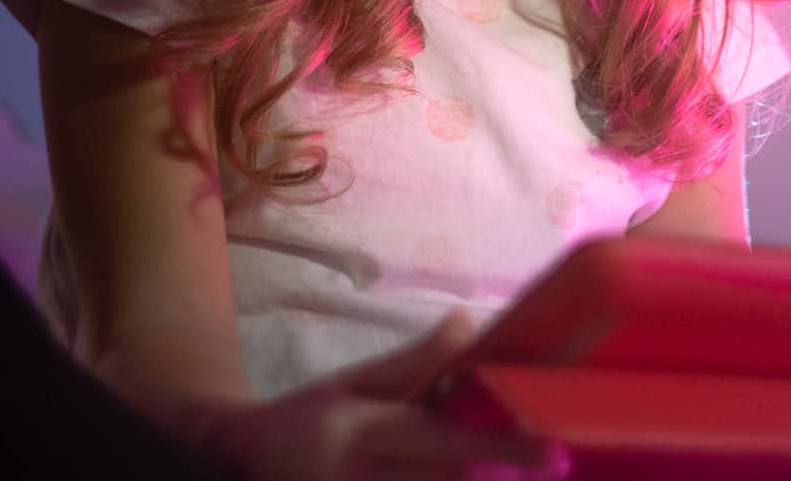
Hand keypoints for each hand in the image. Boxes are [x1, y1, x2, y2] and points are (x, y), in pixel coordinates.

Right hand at [198, 309, 569, 480]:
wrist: (236, 466)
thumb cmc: (306, 422)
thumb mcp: (351, 383)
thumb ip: (413, 362)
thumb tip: (470, 324)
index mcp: (356, 433)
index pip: (438, 439)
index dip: (499, 446)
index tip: (553, 452)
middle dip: (499, 477)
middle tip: (554, 468)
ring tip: (529, 477)